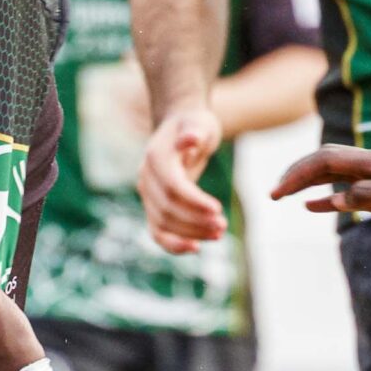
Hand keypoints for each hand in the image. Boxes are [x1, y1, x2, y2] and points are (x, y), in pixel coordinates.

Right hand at [137, 105, 225, 253]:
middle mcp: (146, 178)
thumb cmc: (193, 125)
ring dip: (191, 233)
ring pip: (163, 223)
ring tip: (219, 233)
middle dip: (195, 221)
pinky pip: (157, 231)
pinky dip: (173, 244)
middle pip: (167, 208)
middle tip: (223, 225)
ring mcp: (147, 194)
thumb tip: (188, 141)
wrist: (179, 130)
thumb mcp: (199, 122)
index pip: (172, 186)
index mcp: (155, 157)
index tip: (217, 209)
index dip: (193, 201)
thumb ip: (194, 131)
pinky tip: (196, 247)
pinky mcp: (153, 206)